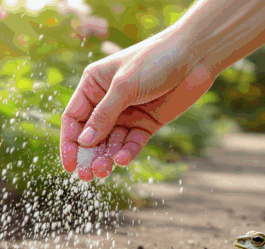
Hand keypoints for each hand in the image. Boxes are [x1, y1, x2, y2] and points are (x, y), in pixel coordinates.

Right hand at [60, 32, 218, 180]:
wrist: (195, 56)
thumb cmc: (155, 60)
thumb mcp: (124, 86)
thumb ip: (103, 115)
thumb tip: (84, 142)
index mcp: (93, 85)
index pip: (73, 119)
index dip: (69, 143)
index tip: (69, 165)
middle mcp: (107, 101)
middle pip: (90, 135)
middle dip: (88, 156)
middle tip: (87, 175)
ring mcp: (127, 114)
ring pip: (110, 142)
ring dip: (105, 157)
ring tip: (103, 171)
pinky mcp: (146, 123)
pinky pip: (132, 142)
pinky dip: (126, 152)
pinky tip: (122, 159)